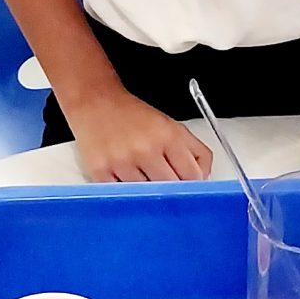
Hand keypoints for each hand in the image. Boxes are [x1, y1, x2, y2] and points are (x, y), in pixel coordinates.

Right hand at [61, 91, 211, 182]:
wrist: (95, 102)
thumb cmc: (133, 116)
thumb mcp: (172, 125)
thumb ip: (195, 151)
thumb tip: (204, 178)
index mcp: (168, 137)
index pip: (192, 176)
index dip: (193, 185)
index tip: (190, 189)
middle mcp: (145, 150)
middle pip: (170, 189)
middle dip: (171, 190)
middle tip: (165, 185)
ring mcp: (122, 163)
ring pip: (146, 196)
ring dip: (146, 191)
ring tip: (140, 174)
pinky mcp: (100, 173)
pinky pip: (121, 196)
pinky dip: (125, 192)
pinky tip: (123, 177)